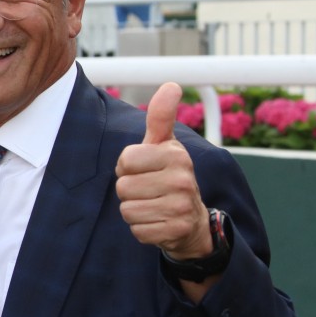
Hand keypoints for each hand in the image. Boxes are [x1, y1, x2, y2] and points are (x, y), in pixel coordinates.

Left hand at [115, 83, 210, 260]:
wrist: (192, 220)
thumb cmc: (169, 175)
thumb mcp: (165, 145)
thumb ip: (161, 116)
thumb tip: (172, 85)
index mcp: (176, 155)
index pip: (125, 161)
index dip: (127, 167)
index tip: (144, 169)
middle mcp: (183, 180)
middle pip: (123, 187)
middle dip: (129, 191)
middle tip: (149, 190)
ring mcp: (181, 207)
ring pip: (127, 210)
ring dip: (134, 210)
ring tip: (153, 205)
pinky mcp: (176, 231)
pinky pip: (137, 230)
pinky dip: (142, 228)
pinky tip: (158, 222)